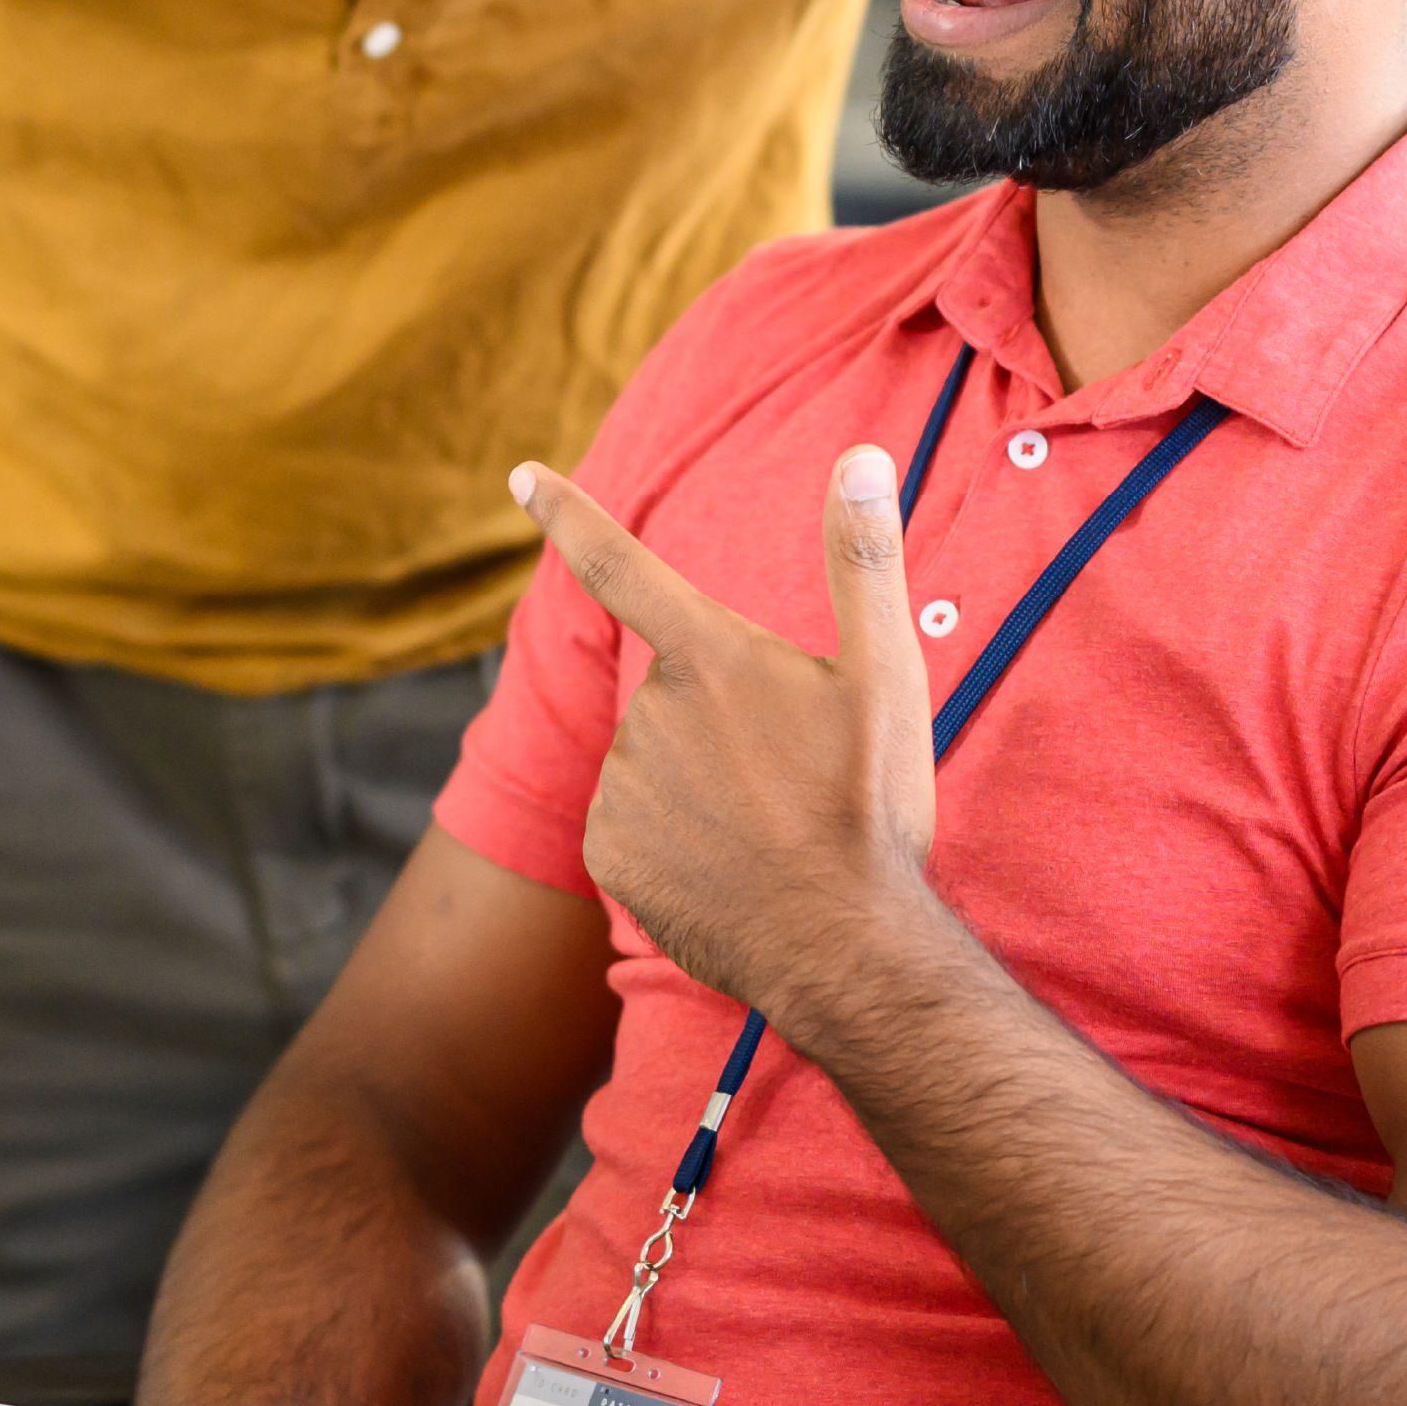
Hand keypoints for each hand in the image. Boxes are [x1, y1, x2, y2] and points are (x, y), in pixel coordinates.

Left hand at [508, 445, 940, 1025]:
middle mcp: (648, 715)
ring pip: (657, 759)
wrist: (845, 951)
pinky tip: (729, 865)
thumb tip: (860, 454)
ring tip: (771, 826)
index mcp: (710, 657)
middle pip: (676, 690)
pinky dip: (677, 837)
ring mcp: (621, 789)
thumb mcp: (887, 676)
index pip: (619, 564)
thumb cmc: (871, 808)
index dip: (568, 513)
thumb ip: (863, 558)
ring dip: (701, 780)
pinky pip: (635, 823)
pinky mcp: (607, 855)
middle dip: (722, 716)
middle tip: (795, 771)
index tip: (519, 475)